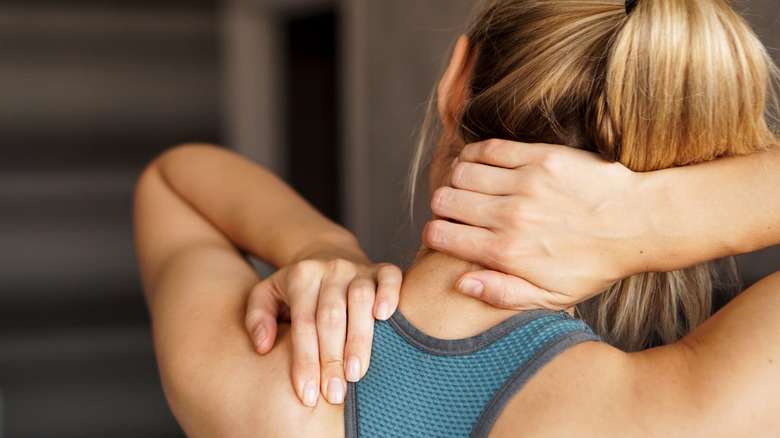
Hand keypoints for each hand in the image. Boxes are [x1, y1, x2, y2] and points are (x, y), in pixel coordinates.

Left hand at [244, 256, 401, 406]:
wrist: (325, 254)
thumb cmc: (295, 289)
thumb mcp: (267, 295)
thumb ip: (257, 317)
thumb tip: (262, 345)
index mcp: (301, 277)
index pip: (303, 324)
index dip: (305, 361)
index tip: (307, 396)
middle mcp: (330, 269)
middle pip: (331, 316)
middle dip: (331, 359)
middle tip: (334, 394)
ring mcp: (357, 268)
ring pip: (360, 300)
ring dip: (359, 339)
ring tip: (356, 374)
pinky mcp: (380, 268)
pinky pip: (390, 277)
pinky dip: (390, 294)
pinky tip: (386, 317)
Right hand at [423, 140, 651, 309]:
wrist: (639, 224)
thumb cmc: (594, 265)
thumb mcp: (551, 298)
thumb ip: (502, 294)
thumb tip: (460, 284)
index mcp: (507, 254)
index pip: (441, 236)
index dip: (435, 234)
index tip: (444, 233)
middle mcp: (510, 218)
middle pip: (444, 201)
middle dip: (442, 207)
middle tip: (455, 210)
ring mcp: (525, 184)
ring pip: (460, 173)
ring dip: (457, 180)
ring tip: (468, 187)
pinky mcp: (540, 157)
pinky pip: (487, 149)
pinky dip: (473, 155)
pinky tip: (479, 164)